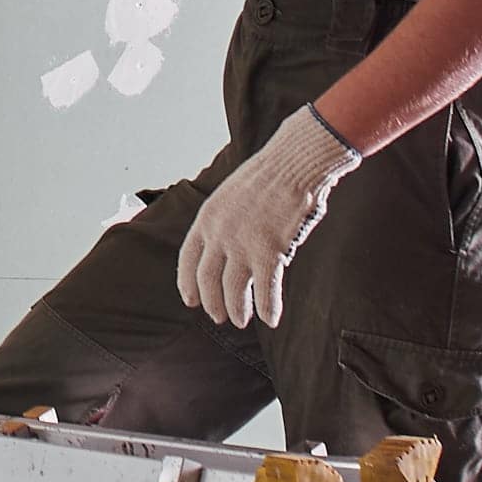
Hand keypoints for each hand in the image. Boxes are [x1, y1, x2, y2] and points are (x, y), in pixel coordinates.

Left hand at [177, 107, 359, 329]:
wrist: (294, 161)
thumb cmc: (269, 176)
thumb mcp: (231, 195)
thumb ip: (224, 223)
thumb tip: (225, 250)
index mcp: (206, 217)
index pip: (187, 259)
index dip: (187, 283)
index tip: (190, 300)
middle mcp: (219, 234)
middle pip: (207, 280)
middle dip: (212, 303)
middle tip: (219, 317)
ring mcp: (243, 244)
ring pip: (234, 291)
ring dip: (238, 310)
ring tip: (242, 320)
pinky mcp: (269, 251)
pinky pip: (266, 290)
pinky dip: (268, 308)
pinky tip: (271, 319)